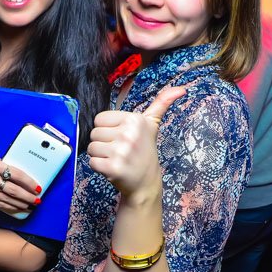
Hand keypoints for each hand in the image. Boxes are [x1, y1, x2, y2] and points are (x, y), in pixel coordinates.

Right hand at [0, 153, 41, 216]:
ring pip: (6, 199)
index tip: (37, 188)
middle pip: (11, 189)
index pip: (15, 174)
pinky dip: (9, 206)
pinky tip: (17, 207)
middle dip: (26, 196)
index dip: (28, 183)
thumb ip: (6, 167)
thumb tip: (24, 180)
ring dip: (20, 204)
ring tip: (30, 205)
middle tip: (36, 200)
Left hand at [88, 85, 185, 199]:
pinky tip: (112, 168)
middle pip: (94, 133)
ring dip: (100, 155)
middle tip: (119, 150)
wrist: (146, 183)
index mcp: (135, 120)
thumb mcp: (152, 125)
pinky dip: (99, 167)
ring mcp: (121, 152)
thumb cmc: (144, 152)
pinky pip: (92, 162)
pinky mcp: (113, 168)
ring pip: (91, 147)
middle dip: (103, 143)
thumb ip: (161, 104)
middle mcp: (128, 134)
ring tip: (116, 159)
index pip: (99, 119)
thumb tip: (180, 89)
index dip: (107, 129)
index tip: (121, 137)